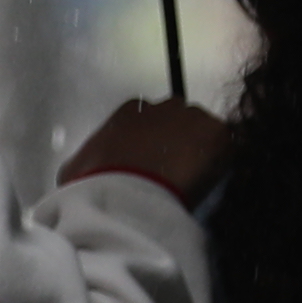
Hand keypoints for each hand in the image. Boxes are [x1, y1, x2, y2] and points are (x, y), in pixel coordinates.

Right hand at [64, 100, 231, 199]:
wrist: (124, 197)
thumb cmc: (94, 185)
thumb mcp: (75, 171)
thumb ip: (87, 161)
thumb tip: (84, 169)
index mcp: (130, 110)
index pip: (148, 120)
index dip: (152, 144)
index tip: (151, 166)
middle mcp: (164, 105)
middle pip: (178, 120)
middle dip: (177, 142)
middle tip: (173, 173)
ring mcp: (193, 116)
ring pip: (202, 132)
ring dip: (199, 151)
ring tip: (193, 181)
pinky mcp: (217, 132)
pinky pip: (226, 146)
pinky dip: (221, 162)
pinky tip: (210, 183)